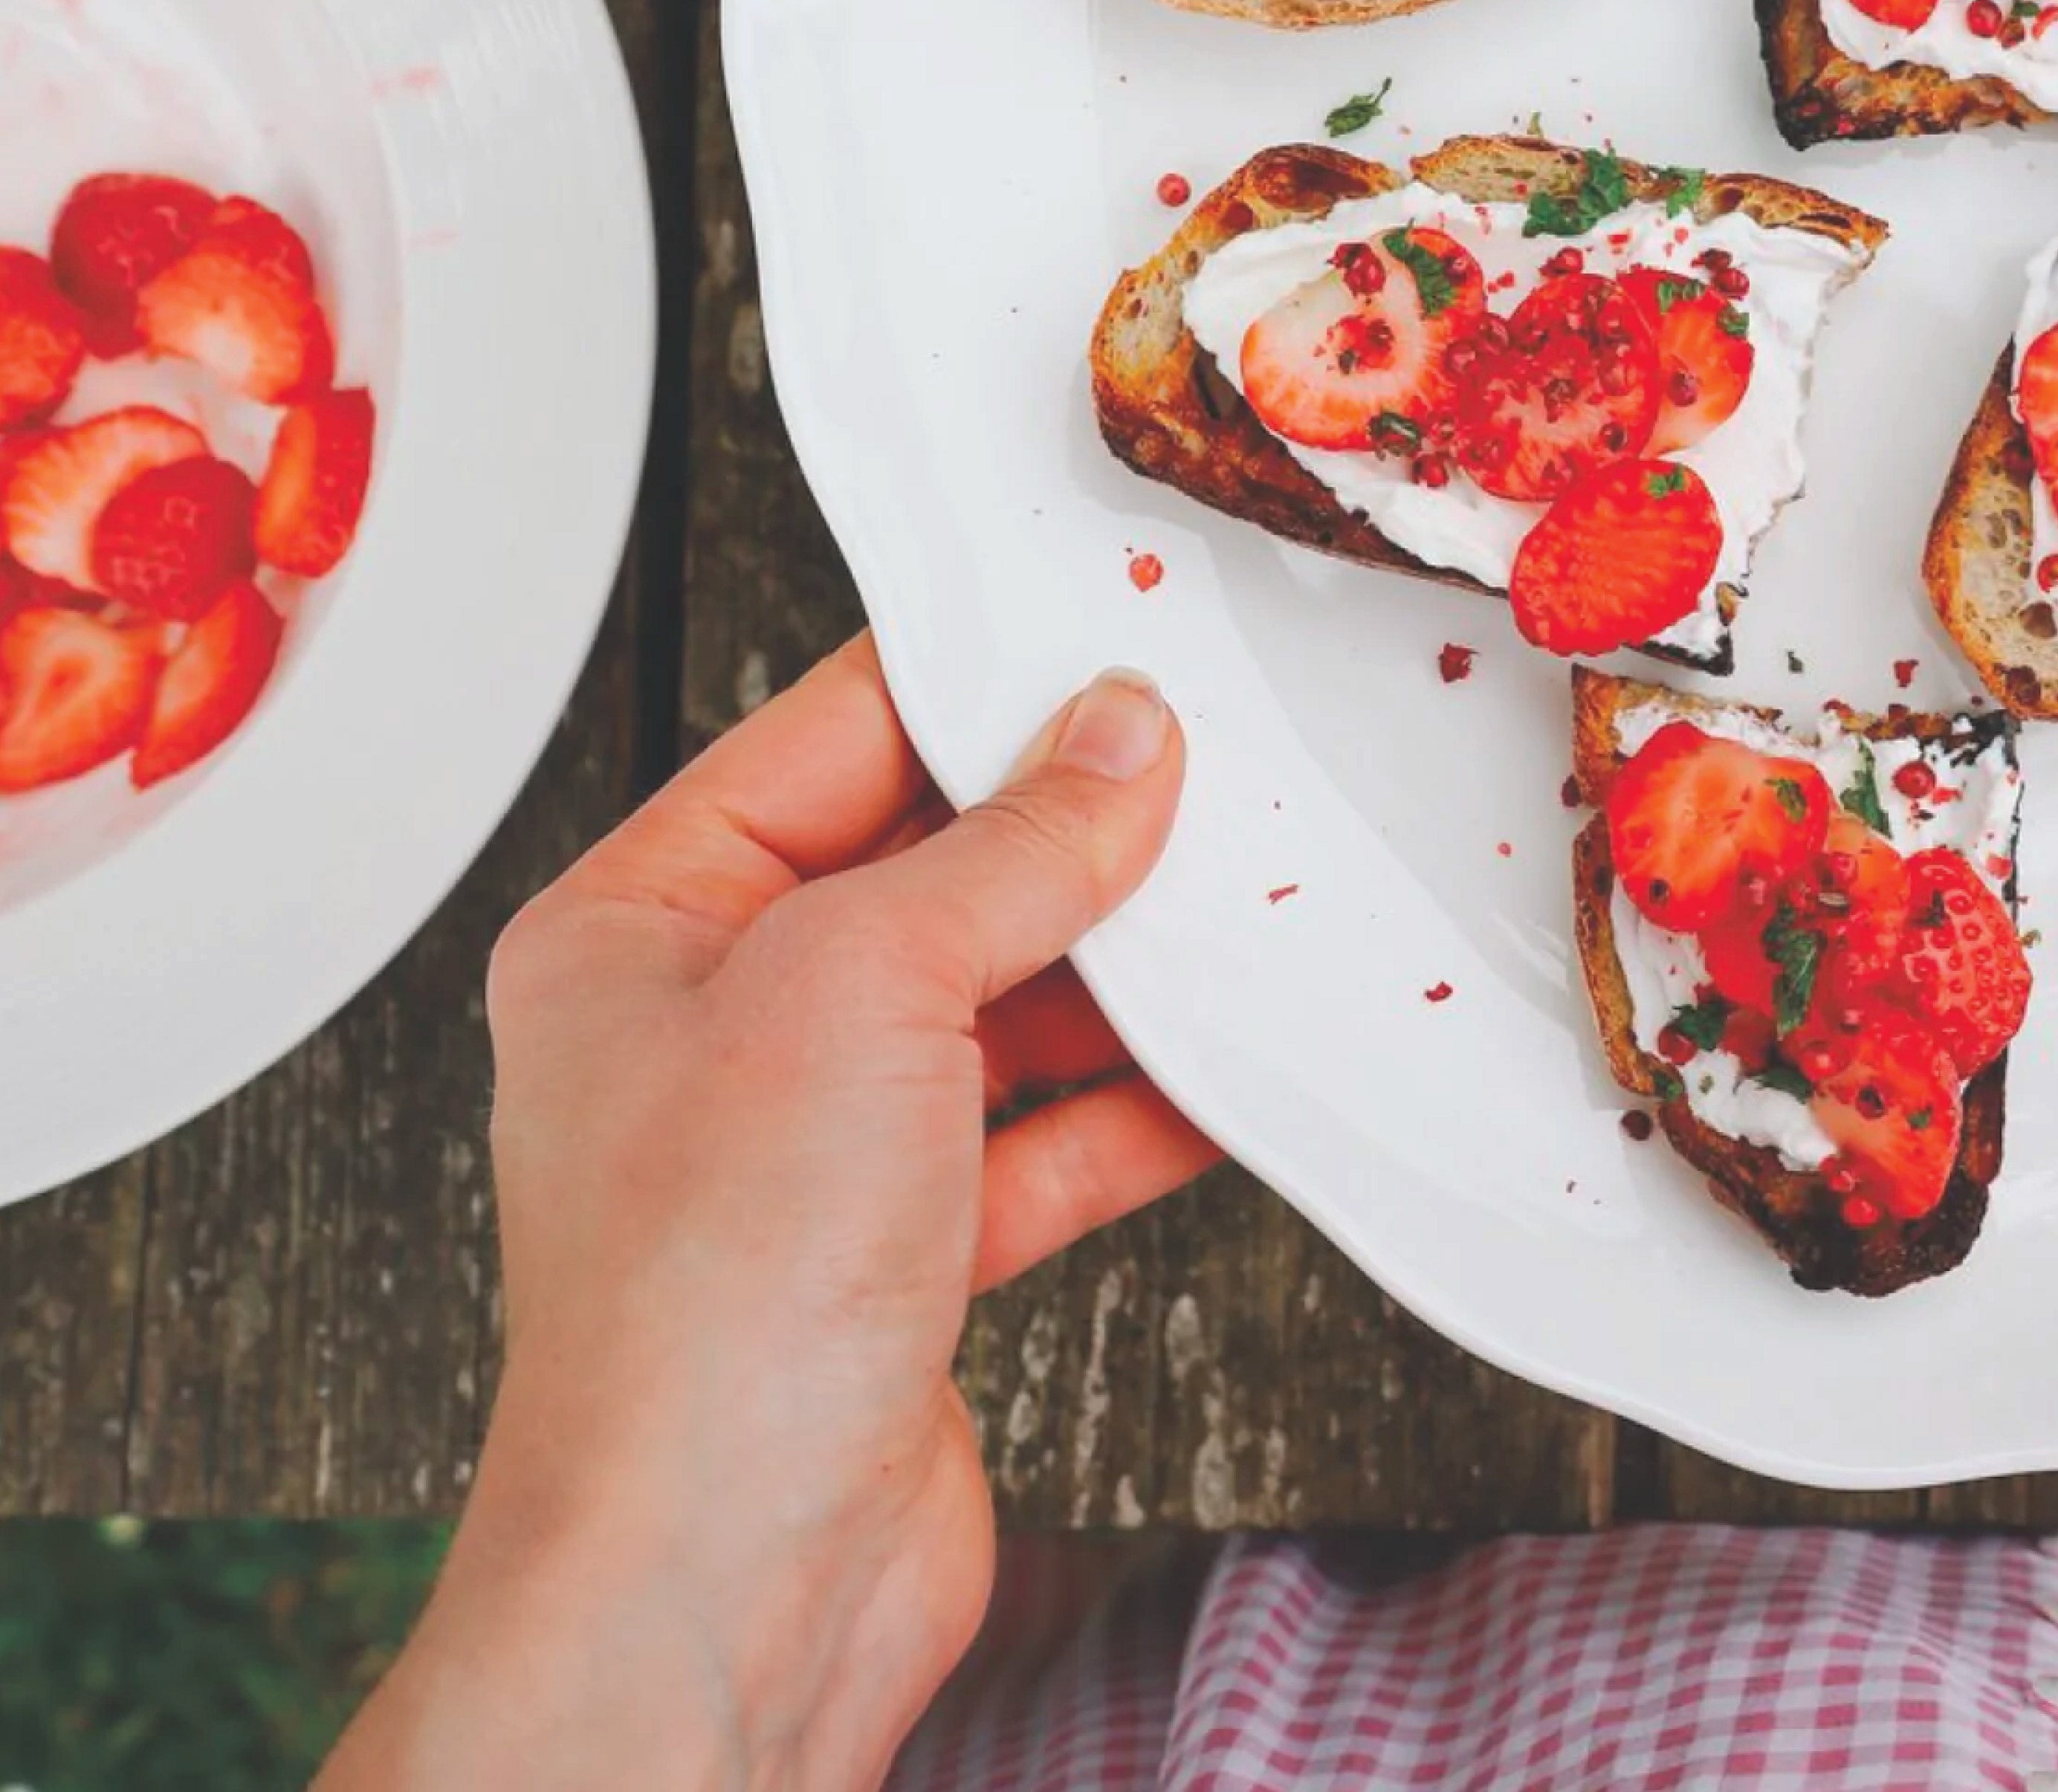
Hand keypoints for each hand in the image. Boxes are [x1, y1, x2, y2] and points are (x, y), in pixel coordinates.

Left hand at [322, 639, 1219, 1791]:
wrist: (725, 1581)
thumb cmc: (702, 1309)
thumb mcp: (860, 990)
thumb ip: (1006, 853)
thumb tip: (1112, 746)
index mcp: (639, 926)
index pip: (826, 742)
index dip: (973, 687)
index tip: (1107, 651)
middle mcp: (717, 1027)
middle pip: (927, 872)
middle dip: (1071, 838)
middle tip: (1208, 780)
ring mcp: (815, 1148)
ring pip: (1002, 1007)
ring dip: (1123, 974)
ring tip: (1243, 918)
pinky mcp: (906, 1255)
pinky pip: (1044, 1139)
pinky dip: (1138, 1107)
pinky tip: (1225, 1073)